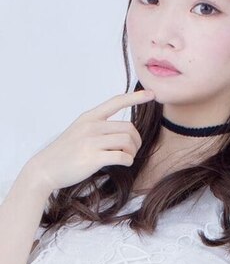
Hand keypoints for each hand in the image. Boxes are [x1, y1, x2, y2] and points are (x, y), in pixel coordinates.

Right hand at [24, 90, 154, 192]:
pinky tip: (124, 162)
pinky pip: (122, 156)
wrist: (44, 169)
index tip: (151, 94)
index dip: (135, 97)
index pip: (116, 102)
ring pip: (127, 141)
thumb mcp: (79, 130)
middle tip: (133, 149)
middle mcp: (91, 126)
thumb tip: (125, 130)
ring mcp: (91, 142)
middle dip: (136, 139)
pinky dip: (128, 160)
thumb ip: (99, 126)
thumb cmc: (65, 151)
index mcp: (89, 117)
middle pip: (128, 127)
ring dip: (133, 150)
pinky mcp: (92, 158)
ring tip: (127, 156)